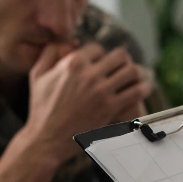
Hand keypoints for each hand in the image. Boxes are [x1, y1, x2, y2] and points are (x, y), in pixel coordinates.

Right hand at [21, 43, 153, 161]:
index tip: (100, 65)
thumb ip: (51, 51)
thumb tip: (73, 42)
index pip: (98, 48)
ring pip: (132, 71)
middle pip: (120, 55)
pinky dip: (144, 88)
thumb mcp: (37, 74)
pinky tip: (145, 88)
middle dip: (122, 61)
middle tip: (121, 69)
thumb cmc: (40, 107)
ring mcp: (101, 92)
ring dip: (135, 73)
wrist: (45, 139)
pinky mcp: (110, 108)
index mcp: (72, 63)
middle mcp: (89, 74)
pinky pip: (136, 91)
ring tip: (136, 78)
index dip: (99, 56)